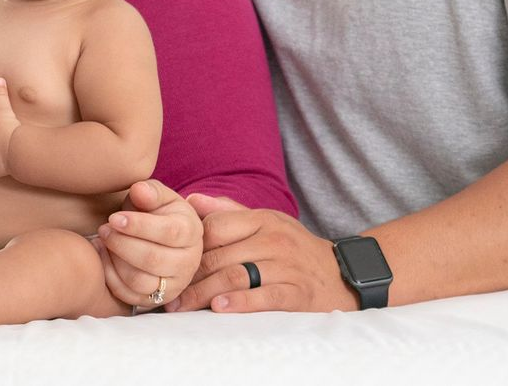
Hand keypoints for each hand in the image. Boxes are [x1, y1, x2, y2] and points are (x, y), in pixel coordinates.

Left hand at [95, 180, 202, 309]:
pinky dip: (111, 277)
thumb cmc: (156, 212)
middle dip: (122, 244)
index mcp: (192, 231)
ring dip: (115, 261)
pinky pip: (129, 296)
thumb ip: (149, 191)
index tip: (114, 218)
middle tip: (103, 229)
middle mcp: (189, 262)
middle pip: (153, 259)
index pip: (168, 232)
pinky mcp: (157, 299)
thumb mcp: (157, 195)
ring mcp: (175, 284)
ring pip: (140, 281)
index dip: (138, 226)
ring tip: (102, 241)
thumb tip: (139, 190)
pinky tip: (103, 256)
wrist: (159, 236)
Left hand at [174, 194, 356, 313]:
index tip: (170, 262)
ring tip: (181, 306)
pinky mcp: (298, 293)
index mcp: (262, 219)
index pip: (214, 227)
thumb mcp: (265, 221)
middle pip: (219, 257)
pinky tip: (218, 309)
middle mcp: (273, 240)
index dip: (189, 247)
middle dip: (189, 277)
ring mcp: (287, 266)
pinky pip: (265, 297)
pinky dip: (240, 303)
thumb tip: (190, 199)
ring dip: (204, 293)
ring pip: (236, 277)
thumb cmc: (292, 247)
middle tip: (166, 293)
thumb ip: (228, 211)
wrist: (340, 274)